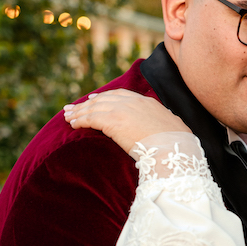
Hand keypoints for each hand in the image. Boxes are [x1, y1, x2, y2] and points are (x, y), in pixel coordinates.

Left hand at [63, 89, 189, 153]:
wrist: (174, 150)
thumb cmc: (178, 146)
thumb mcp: (175, 129)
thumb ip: (168, 125)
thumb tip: (173, 128)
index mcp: (148, 103)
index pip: (121, 95)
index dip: (105, 97)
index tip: (95, 100)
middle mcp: (133, 102)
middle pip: (104, 99)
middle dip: (87, 103)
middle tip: (74, 108)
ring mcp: (122, 110)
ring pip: (94, 107)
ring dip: (79, 112)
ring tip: (68, 117)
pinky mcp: (112, 120)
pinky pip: (90, 118)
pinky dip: (80, 120)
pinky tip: (73, 124)